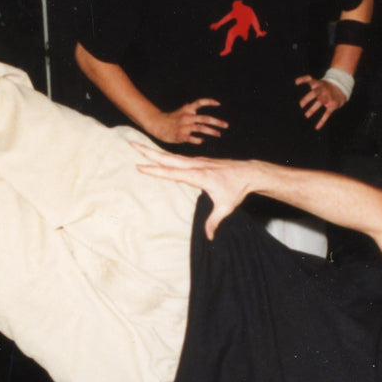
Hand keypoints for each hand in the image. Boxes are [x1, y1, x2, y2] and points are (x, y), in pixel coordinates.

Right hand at [132, 143, 253, 237]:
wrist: (249, 173)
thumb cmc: (237, 189)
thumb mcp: (226, 207)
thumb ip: (214, 221)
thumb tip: (209, 237)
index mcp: (199, 176)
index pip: (172, 173)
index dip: (155, 171)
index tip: (140, 167)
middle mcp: (196, 165)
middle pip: (168, 158)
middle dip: (149, 151)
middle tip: (133, 144)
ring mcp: (197, 162)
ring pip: (172, 156)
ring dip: (156, 151)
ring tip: (140, 147)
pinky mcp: (199, 161)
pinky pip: (179, 158)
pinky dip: (167, 155)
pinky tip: (160, 155)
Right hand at [149, 98, 226, 144]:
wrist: (157, 125)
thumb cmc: (171, 119)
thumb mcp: (181, 111)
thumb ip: (190, 109)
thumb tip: (197, 108)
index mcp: (187, 109)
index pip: (200, 102)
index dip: (209, 102)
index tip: (218, 104)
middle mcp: (187, 117)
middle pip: (205, 118)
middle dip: (217, 122)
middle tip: (226, 125)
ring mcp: (184, 126)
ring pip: (201, 128)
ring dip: (212, 132)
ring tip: (219, 134)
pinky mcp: (181, 136)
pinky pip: (193, 138)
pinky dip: (199, 140)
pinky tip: (201, 140)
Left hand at [295, 75, 346, 128]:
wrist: (341, 88)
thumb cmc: (325, 86)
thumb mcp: (317, 81)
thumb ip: (307, 79)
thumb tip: (295, 81)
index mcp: (318, 84)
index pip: (310, 80)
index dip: (303, 80)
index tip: (296, 83)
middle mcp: (323, 90)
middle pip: (315, 92)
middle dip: (308, 98)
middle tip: (301, 104)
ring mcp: (328, 97)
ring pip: (320, 102)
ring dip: (313, 109)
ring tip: (306, 115)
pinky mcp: (332, 105)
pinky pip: (327, 114)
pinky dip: (322, 121)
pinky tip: (317, 127)